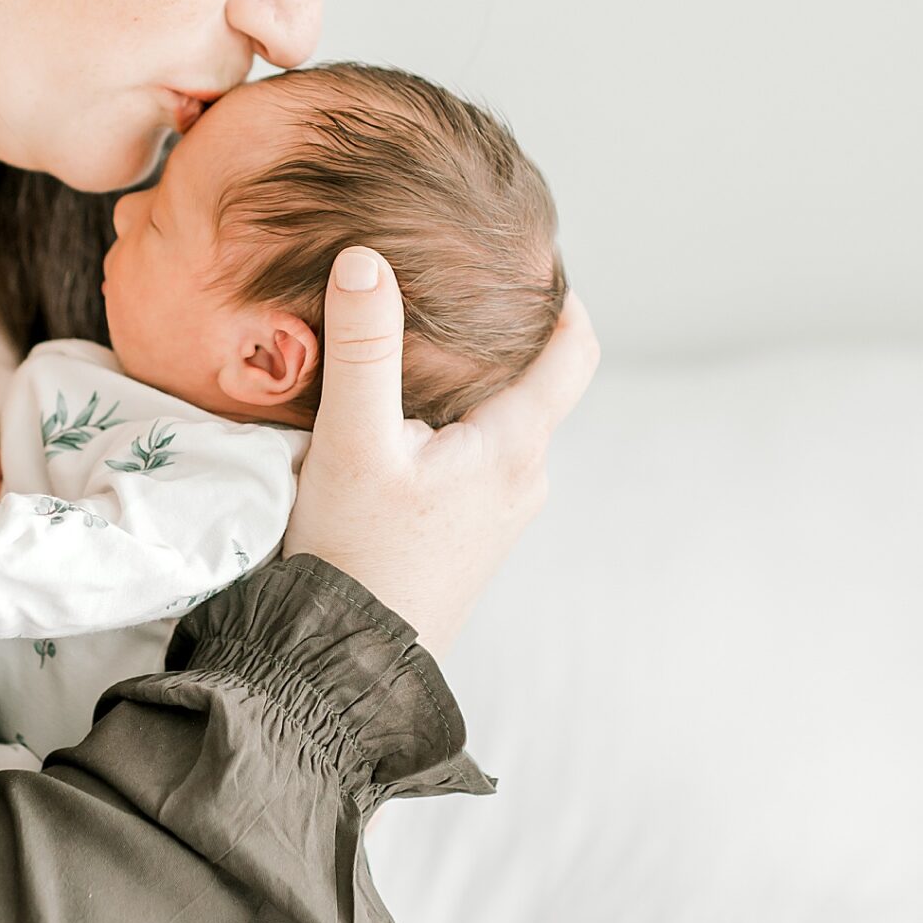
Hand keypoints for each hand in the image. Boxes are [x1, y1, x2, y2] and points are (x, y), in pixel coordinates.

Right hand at [282, 248, 599, 660]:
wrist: (348, 665)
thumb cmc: (358, 555)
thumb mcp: (353, 441)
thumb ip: (364, 348)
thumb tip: (366, 258)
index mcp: (516, 445)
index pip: (574, 351)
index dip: (563, 296)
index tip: (534, 257)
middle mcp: (524, 479)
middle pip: (535, 384)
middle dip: (504, 335)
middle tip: (457, 285)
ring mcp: (500, 516)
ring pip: (501, 426)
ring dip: (474, 386)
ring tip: (423, 347)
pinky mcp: (468, 539)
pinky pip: (477, 462)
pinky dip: (455, 428)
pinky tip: (404, 425)